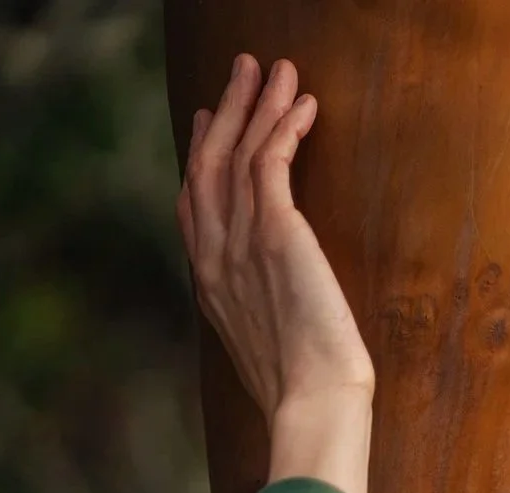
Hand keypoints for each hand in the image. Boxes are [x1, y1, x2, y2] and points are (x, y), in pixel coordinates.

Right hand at [177, 55, 376, 432]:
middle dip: (228, 112)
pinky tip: (302, 105)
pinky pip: (271, 163)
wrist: (313, 404)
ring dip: (258, 105)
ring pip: (240, 154)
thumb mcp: (271, 352)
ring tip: (275, 71)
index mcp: (211, 284)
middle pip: (210, 164)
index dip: (202, 158)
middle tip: (243, 73)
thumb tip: (281, 324)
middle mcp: (217, 255)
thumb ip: (264, 320)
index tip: (212, 124)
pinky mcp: (277, 234)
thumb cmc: (307, 394)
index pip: (196, 205)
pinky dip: (284, 128)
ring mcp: (241, 242)